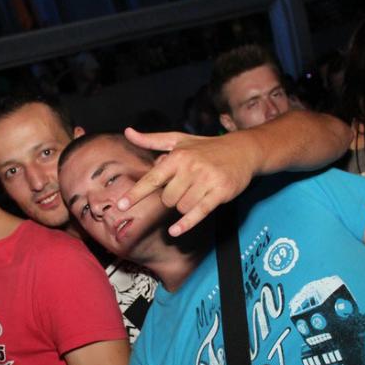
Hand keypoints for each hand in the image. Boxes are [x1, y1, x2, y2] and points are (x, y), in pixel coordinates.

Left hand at [119, 127, 260, 235]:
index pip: (152, 178)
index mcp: (177, 156)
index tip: (121, 205)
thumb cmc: (206, 147)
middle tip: (185, 187)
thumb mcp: (179, 140)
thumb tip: (128, 132)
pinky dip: (185, 224)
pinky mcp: (220, 192)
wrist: (243, 150)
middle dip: (172, 198)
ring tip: (196, 192)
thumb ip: (152, 140)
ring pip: (181, 207)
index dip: (136, 193)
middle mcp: (191, 168)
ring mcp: (206, 180)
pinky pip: (198, 213)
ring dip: (184, 206)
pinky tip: (175, 231)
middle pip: (167, 199)